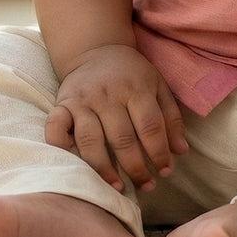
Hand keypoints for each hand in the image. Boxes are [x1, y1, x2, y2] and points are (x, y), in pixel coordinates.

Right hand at [45, 44, 187, 192]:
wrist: (97, 49)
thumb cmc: (132, 74)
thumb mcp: (158, 86)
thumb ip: (171, 118)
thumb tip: (181, 152)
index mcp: (136, 88)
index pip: (149, 126)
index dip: (158, 152)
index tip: (164, 172)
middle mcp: (107, 94)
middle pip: (122, 137)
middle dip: (135, 167)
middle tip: (146, 186)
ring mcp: (82, 100)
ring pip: (91, 140)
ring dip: (104, 169)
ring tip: (118, 187)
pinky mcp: (61, 104)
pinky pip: (55, 128)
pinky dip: (61, 148)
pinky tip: (75, 166)